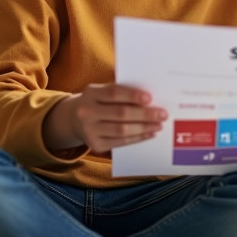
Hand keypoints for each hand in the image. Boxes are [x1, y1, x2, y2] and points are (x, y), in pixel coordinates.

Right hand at [43, 83, 165, 155]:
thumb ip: (121, 92)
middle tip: (162, 114)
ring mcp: (89, 130)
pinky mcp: (95, 145)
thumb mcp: (102, 91)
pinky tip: (149, 133)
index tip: (150, 98)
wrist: (73, 119)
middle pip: (120, 113)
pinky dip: (137, 138)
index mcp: (91, 93)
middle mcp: (87, 112)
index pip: (114, 93)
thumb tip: (150, 99)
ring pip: (122, 130)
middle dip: (145, 114)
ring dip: (144, 128)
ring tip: (159, 125)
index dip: (132, 96)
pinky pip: (120, 142)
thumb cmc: (97, 101)